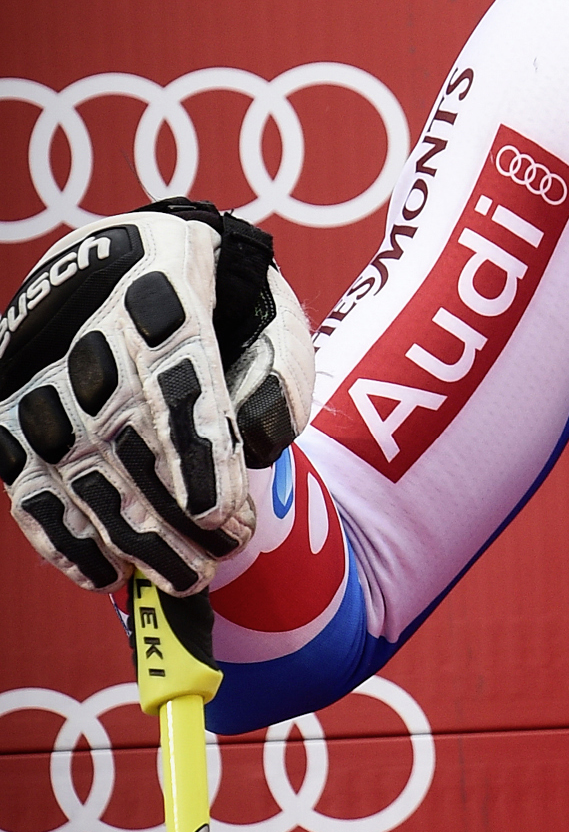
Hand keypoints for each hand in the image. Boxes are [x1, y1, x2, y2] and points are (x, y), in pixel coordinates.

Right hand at [0, 203, 312, 594]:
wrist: (132, 252)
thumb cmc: (222, 294)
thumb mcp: (269, 308)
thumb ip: (279, 370)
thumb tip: (257, 449)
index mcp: (163, 279)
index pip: (177, 371)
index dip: (194, 447)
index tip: (217, 513)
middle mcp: (88, 321)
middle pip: (122, 427)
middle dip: (167, 508)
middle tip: (214, 562)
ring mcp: (38, 366)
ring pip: (73, 462)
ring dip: (124, 532)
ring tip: (179, 579)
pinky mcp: (7, 404)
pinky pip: (27, 479)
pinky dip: (63, 534)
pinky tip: (104, 574)